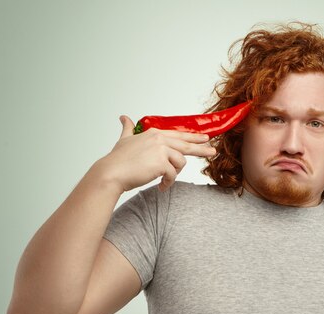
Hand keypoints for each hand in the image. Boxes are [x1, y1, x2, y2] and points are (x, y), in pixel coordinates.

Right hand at [95, 115, 216, 192]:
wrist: (111, 173)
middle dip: (201, 148)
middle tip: (213, 151)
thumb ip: (127, 128)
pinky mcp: (162, 163)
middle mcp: (159, 139)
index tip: (204, 138)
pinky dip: (167, 183)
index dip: (192, 137)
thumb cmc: (117, 160)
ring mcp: (161, 150)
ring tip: (163, 179)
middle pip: (186, 145)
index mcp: (154, 133)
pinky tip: (161, 186)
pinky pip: (172, 175)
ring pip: (180, 163)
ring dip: (173, 174)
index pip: (178, 134)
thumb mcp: (124, 140)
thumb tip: (123, 117)